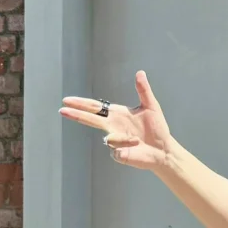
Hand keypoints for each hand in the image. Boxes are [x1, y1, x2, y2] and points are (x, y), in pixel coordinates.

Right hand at [59, 71, 173, 171]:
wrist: (164, 150)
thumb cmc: (158, 129)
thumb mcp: (151, 106)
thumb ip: (143, 90)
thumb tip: (140, 73)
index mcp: (117, 114)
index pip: (95, 107)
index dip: (81, 104)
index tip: (67, 100)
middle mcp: (112, 126)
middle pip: (90, 119)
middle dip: (77, 114)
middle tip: (62, 110)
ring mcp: (114, 141)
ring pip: (109, 138)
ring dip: (124, 138)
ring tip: (138, 140)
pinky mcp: (119, 154)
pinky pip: (117, 149)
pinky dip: (127, 146)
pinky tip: (135, 146)